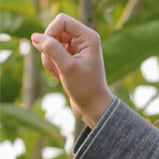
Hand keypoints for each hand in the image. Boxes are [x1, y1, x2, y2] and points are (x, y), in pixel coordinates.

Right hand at [31, 15, 111, 129]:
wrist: (94, 108)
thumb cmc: (86, 89)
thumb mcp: (67, 68)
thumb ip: (52, 49)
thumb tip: (35, 37)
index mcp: (88, 37)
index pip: (62, 21)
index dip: (51, 32)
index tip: (48, 49)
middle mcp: (84, 40)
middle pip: (55, 31)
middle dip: (49, 48)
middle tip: (54, 65)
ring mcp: (77, 49)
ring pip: (51, 43)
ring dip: (49, 58)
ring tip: (58, 73)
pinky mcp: (70, 58)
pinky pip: (53, 53)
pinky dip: (51, 63)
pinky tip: (59, 76)